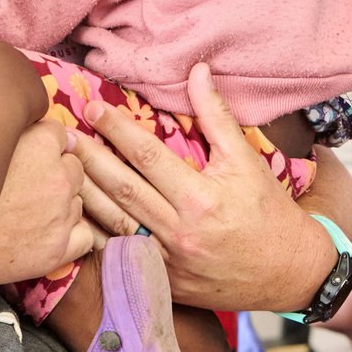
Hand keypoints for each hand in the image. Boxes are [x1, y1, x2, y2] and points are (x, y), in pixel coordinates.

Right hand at [0, 121, 97, 287]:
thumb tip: (0, 111)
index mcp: (38, 143)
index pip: (58, 134)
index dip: (41, 145)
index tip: (27, 158)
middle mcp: (58, 175)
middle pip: (73, 168)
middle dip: (54, 175)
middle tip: (25, 190)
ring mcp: (62, 213)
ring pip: (77, 202)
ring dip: (59, 207)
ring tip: (26, 216)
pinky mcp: (61, 248)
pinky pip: (84, 236)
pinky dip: (68, 238)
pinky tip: (42, 237)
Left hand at [72, 63, 323, 310]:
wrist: (289, 273)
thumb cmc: (269, 212)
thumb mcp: (246, 161)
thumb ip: (217, 116)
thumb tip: (197, 71)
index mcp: (200, 199)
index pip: (147, 156)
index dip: (117, 129)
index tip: (93, 108)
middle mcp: (179, 231)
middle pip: (121, 189)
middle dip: (88, 158)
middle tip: (63, 136)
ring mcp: (167, 260)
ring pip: (112, 223)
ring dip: (85, 193)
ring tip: (62, 168)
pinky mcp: (162, 279)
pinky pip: (120, 253)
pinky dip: (96, 232)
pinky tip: (76, 213)